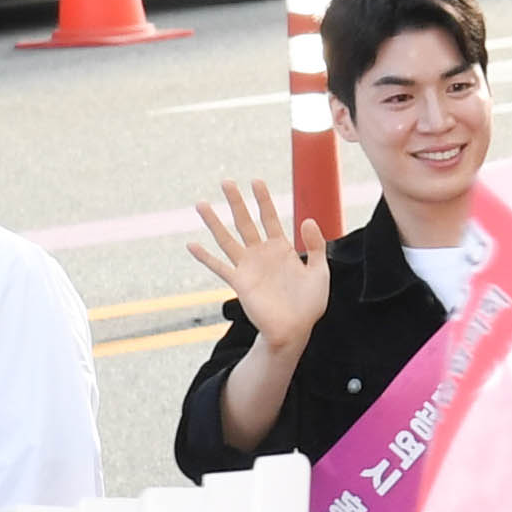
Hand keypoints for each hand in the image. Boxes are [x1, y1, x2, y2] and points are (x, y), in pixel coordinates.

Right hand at [185, 178, 330, 350]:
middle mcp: (262, 254)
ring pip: (227, 239)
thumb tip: (307, 219)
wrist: (296, 330)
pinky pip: (219, 266)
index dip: (264, 200)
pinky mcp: (239, 282)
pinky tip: (191, 244)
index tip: (256, 181)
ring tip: (202, 204)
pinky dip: (204, 257)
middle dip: (236, 202)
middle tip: (226, 182)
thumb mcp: (320, 271)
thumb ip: (316, 246)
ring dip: (214, 222)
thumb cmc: (309, 304)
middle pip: (246, 222)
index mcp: (282, 249)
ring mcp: (248, 267)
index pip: (270, 218)